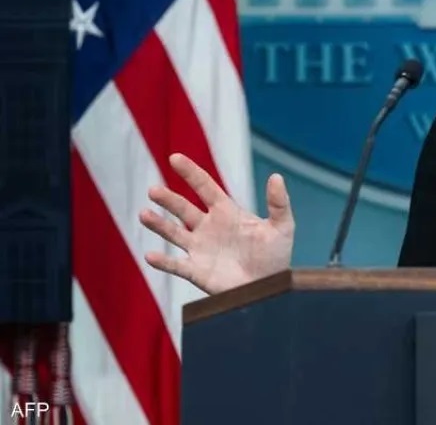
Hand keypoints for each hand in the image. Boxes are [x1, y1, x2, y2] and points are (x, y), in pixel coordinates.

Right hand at [139, 153, 294, 294]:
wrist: (270, 287)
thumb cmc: (276, 256)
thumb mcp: (282, 226)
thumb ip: (279, 202)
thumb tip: (276, 176)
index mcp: (226, 212)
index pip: (205, 187)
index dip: (190, 172)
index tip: (175, 158)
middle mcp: (208, 227)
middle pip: (183, 209)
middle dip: (169, 199)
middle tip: (153, 190)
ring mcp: (199, 249)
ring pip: (173, 233)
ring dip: (158, 224)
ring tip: (144, 214)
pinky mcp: (197, 271)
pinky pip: (176, 266)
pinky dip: (163, 262)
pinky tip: (150, 256)